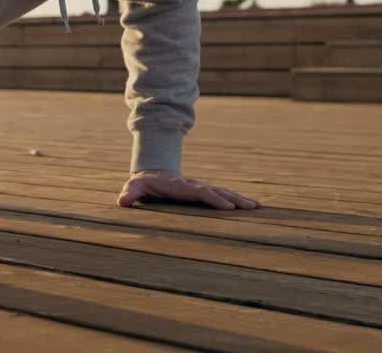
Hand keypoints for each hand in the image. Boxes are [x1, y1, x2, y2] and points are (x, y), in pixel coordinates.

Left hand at [117, 170, 260, 209]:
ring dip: (241, 199)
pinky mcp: (205, 192)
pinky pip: (224, 195)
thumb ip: (130, 194)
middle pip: (218, 190)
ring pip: (225, 192)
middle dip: (235, 198)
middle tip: (252, 206)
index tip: (228, 207)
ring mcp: (202, 187)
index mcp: (182, 186)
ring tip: (258, 206)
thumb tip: (122, 202)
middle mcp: (195, 185)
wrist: (152, 173)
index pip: (201, 192)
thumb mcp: (134, 187)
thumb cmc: (143, 183)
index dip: (214, 199)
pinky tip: (252, 206)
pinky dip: (238, 200)